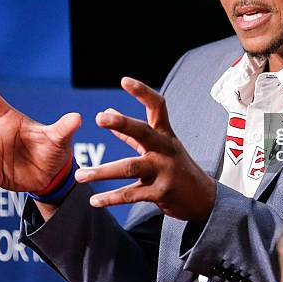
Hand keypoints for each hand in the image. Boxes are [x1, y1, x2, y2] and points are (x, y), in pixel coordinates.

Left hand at [75, 77, 215, 223]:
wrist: (202, 198)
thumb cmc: (176, 167)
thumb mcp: (159, 145)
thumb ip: (130, 132)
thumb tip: (107, 110)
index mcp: (165, 134)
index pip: (157, 106)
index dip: (142, 92)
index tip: (124, 80)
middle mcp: (165, 149)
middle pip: (143, 132)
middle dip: (122, 123)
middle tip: (99, 118)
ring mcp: (164, 171)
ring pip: (130, 168)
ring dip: (103, 171)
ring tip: (79, 175)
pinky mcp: (160, 193)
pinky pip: (131, 195)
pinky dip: (111, 198)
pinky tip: (94, 201)